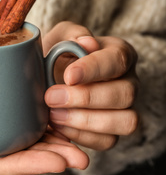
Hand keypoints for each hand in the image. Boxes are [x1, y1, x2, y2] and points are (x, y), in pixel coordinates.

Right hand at [0, 62, 88, 174]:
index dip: (30, 164)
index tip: (61, 161)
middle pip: (15, 146)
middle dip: (50, 151)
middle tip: (83, 151)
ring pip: (17, 123)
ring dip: (48, 127)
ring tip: (81, 125)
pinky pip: (7, 97)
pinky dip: (29, 98)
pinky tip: (53, 94)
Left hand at [43, 22, 138, 150]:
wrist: (45, 78)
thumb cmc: (54, 55)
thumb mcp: (58, 37)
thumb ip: (70, 34)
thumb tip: (86, 42)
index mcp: (118, 53)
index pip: (116, 60)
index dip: (94, 69)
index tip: (68, 76)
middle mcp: (128, 81)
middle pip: (124, 94)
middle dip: (85, 98)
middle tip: (51, 97)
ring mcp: (124, 109)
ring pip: (125, 121)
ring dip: (85, 120)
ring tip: (53, 114)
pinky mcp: (112, 132)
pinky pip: (108, 141)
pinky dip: (81, 135)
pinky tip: (58, 125)